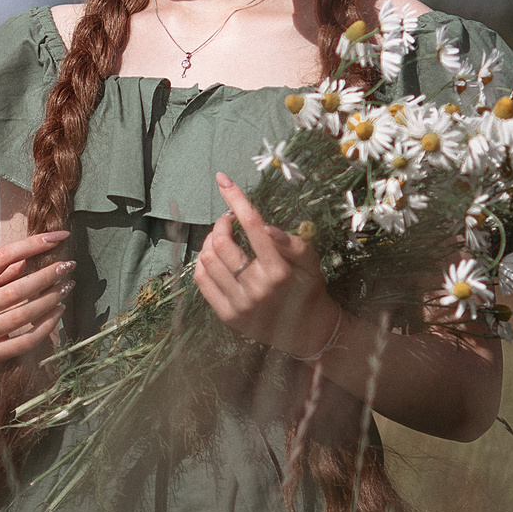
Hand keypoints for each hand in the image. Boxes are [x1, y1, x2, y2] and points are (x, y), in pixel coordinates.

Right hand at [0, 230, 74, 377]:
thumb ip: (0, 271)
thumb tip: (32, 253)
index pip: (0, 257)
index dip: (31, 245)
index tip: (57, 237)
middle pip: (15, 290)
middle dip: (47, 275)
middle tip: (69, 265)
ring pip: (23, 315)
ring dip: (50, 299)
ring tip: (67, 286)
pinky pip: (24, 340)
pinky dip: (46, 325)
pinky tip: (58, 311)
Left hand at [192, 172, 342, 359]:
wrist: (307, 331)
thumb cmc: (309, 289)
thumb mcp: (311, 261)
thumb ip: (290, 242)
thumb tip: (262, 226)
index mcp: (279, 270)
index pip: (252, 225)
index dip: (236, 198)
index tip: (223, 180)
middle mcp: (257, 287)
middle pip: (221, 243)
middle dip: (221, 224)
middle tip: (228, 221)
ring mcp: (240, 303)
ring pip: (207, 261)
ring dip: (210, 242)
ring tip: (222, 239)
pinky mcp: (228, 315)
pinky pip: (201, 281)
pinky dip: (203, 263)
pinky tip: (215, 259)